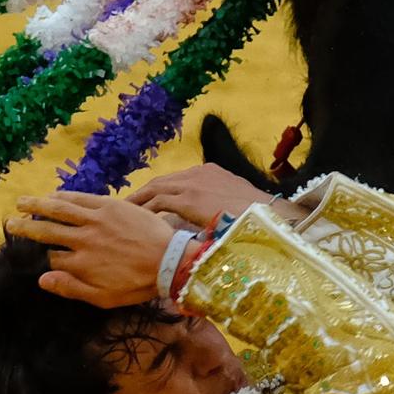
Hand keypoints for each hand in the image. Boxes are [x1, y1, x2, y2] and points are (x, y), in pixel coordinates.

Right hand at [8, 192, 177, 307]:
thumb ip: (72, 289)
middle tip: (10, 223)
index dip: (41, 257)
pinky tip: (52, 195)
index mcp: (80, 264)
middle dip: (25, 228)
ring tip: (20, 202)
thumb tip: (41, 279)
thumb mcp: (105, 298)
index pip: (51, 258)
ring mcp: (95, 220)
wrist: (171, 260)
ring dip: (36, 205)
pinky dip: (63, 196)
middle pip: (45, 231)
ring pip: (57, 210)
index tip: (34, 254)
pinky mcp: (109, 205)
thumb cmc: (139, 284)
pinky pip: (80, 198)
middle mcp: (82, 240)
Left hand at [129, 164, 305, 225]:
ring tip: (123, 213)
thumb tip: (212, 220)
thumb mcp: (237, 205)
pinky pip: (158, 202)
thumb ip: (220, 207)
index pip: (178, 180)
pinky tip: (135, 220)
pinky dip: (145, 210)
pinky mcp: (188, 198)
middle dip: (144, 193)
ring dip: (139, 201)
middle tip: (128, 206)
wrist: (270, 216)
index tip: (149, 202)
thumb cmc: (259, 217)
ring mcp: (193, 184)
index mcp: (212, 173)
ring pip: (156, 189)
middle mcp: (200, 173)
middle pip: (163, 181)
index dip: (162, 191)